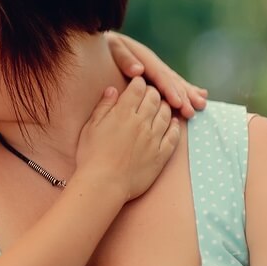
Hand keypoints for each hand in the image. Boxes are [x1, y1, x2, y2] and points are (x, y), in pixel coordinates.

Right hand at [75, 77, 179, 201]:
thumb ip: (103, 107)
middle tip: (151, 92)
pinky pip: (173, 136)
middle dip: (153, 91)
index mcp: (122, 113)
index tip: (138, 82)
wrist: (104, 183)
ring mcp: (153, 138)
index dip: (138, 82)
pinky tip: (175, 123)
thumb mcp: (90, 127)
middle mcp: (141, 122)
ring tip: (163, 104)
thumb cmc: (91, 155)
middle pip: (154, 99)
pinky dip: (175, 126)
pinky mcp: (161, 154)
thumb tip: (112, 90)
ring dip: (166, 106)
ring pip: (166, 114)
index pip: (137, 89)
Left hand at [106, 31, 206, 118]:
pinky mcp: (155, 73)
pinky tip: (201, 95)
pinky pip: (173, 82)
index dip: (169, 90)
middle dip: (183, 96)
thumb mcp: (113, 48)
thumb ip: (124, 58)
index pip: (159, 76)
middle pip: (171, 81)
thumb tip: (138, 70)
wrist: (104, 40)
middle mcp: (154, 63)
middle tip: (192, 112)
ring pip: (176, 82)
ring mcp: (156, 68)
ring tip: (201, 105)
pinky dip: (187, 89)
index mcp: (144, 57)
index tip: (178, 103)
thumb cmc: (106, 46)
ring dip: (189, 94)